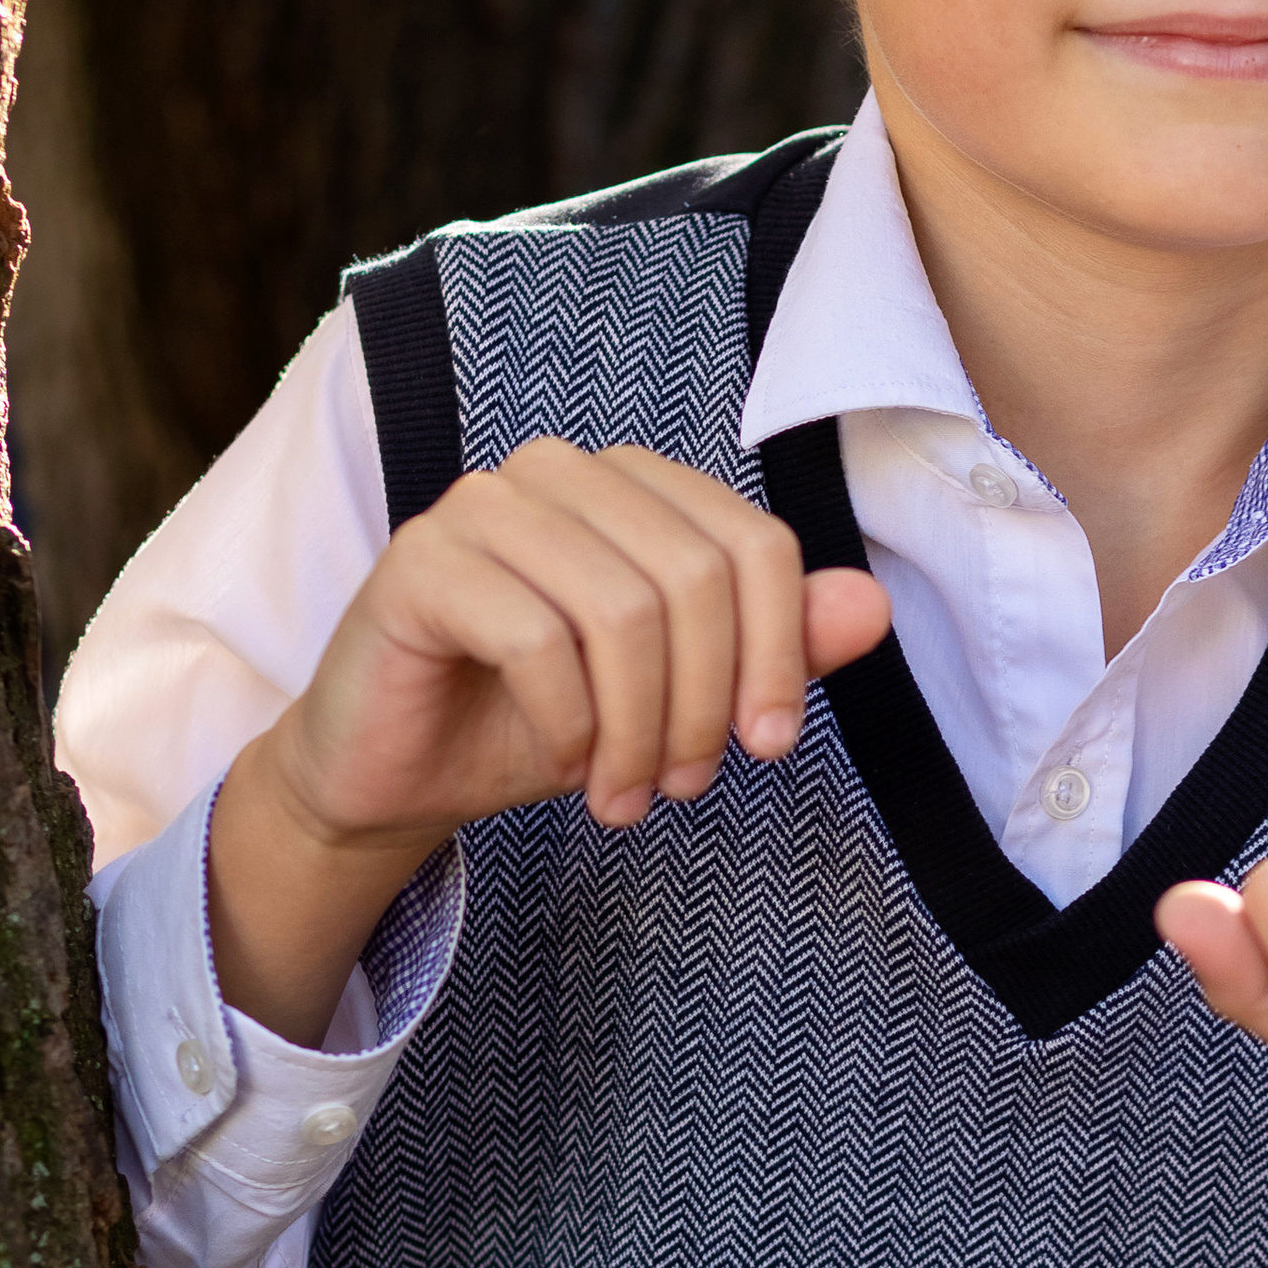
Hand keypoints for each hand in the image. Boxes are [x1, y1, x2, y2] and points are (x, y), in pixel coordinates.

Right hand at [209, 441, 887, 1042]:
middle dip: (705, 704)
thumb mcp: (676, 695)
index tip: (768, 748)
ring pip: (622, 611)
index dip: (781, 652)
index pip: (754, 544)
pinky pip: (536, 640)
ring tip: (626, 795)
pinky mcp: (421, 559)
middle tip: (683, 789)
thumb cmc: (536, 722)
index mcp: (634, 486)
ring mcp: (484, 504)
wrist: (396, 773)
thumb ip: (773, 647)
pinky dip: (568, 724)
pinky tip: (562, 763)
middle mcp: (562, 472)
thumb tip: (871, 606)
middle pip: (695, 578)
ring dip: (639, 728)